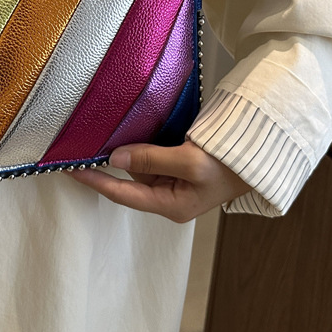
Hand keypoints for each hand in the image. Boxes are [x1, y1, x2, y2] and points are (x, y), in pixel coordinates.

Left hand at [67, 140, 251, 221]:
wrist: (260, 154)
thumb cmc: (228, 164)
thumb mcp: (189, 162)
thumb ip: (151, 158)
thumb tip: (116, 157)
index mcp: (170, 204)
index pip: (122, 193)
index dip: (95, 181)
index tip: (71, 169)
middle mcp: (168, 194)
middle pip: (129, 177)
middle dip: (111, 159)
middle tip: (86, 140)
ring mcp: (174, 179)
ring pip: (139, 162)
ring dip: (127, 147)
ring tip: (108, 128)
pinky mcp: (179, 163)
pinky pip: (152, 153)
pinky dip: (141, 141)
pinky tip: (132, 126)